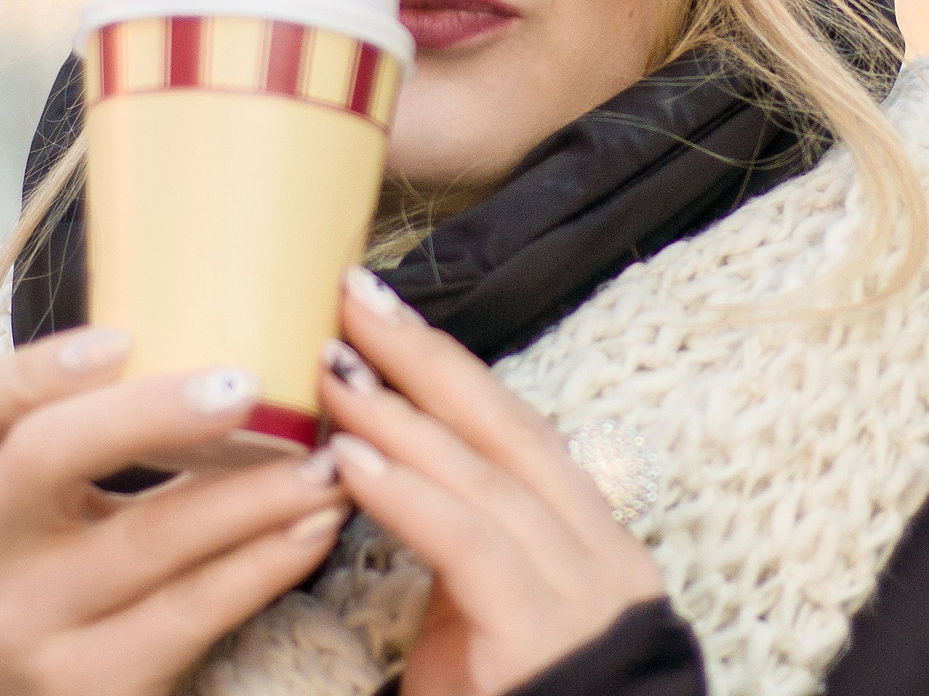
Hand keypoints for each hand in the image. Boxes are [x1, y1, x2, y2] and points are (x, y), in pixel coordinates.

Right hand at [0, 327, 350, 695]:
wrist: (56, 694)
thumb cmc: (76, 560)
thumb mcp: (56, 495)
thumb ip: (105, 416)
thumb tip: (247, 309)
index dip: (30, 366)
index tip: (122, 336)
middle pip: (42, 460)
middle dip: (149, 413)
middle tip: (247, 386)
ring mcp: (27, 624)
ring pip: (143, 540)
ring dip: (250, 493)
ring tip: (325, 459)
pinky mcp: (89, 683)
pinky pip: (189, 613)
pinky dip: (264, 562)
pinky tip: (315, 526)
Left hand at [319, 268, 665, 695]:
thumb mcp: (476, 622)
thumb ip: (448, 547)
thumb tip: (373, 471)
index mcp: (583, 537)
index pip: (511, 426)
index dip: (444, 361)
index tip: (377, 306)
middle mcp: (595, 550)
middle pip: (504, 426)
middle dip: (424, 355)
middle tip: (351, 293)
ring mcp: (582, 592)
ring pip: (485, 478)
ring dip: (400, 416)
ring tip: (332, 369)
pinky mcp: (546, 637)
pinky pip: (472, 547)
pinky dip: (410, 495)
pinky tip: (352, 461)